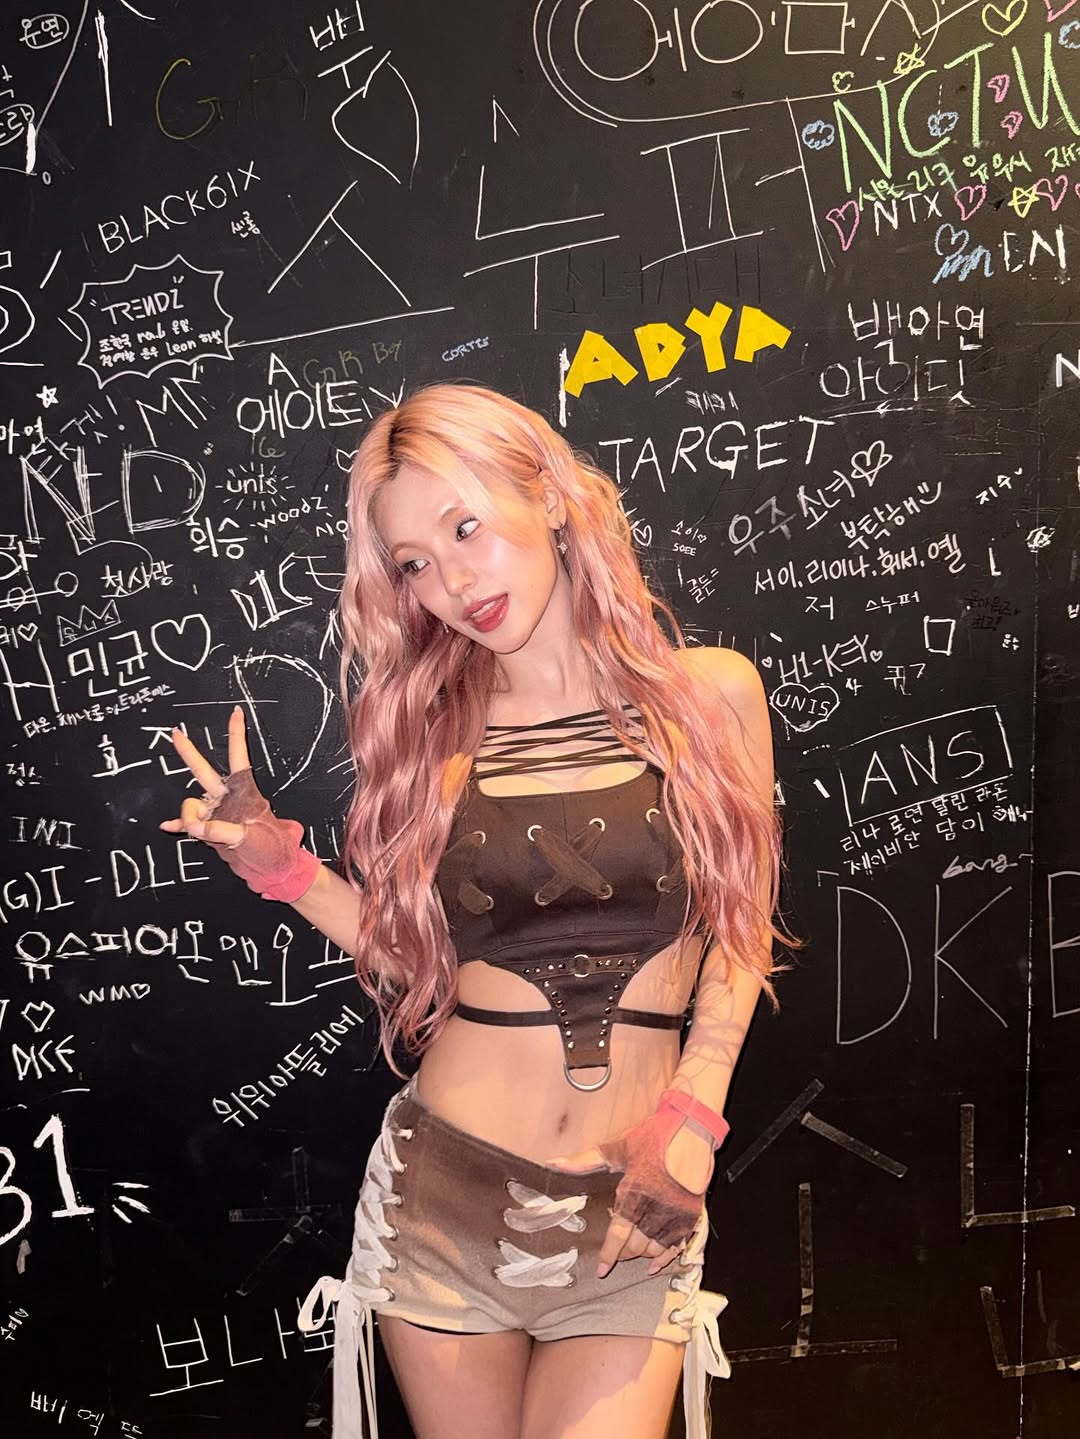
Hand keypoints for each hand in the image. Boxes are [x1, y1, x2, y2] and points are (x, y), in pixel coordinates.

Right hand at [159, 706, 319, 901]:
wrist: (272, 871)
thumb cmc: (271, 850)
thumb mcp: (250, 839)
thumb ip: (221, 830)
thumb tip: (194, 826)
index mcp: (245, 792)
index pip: (238, 757)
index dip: (236, 735)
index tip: (237, 712)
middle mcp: (228, 798)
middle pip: (204, 771)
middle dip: (189, 753)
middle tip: (175, 732)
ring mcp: (217, 813)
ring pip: (191, 805)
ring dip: (188, 817)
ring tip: (199, 833)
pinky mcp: (210, 829)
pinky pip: (188, 824)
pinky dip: (178, 824)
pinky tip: (167, 827)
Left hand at [549, 1111, 713, 1276]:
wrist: (692, 1131)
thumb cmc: (654, 1137)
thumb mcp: (619, 1147)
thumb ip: (586, 1160)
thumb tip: (555, 1163)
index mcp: (634, 1192)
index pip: (618, 1234)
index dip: (608, 1255)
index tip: (601, 1269)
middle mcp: (654, 1208)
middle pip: (635, 1246)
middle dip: (623, 1254)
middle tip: (616, 1254)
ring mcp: (673, 1214)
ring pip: (654, 1248)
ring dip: (641, 1255)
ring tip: (632, 1253)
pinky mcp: (690, 1215)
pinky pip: (676, 1246)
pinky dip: (664, 1258)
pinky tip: (655, 1264)